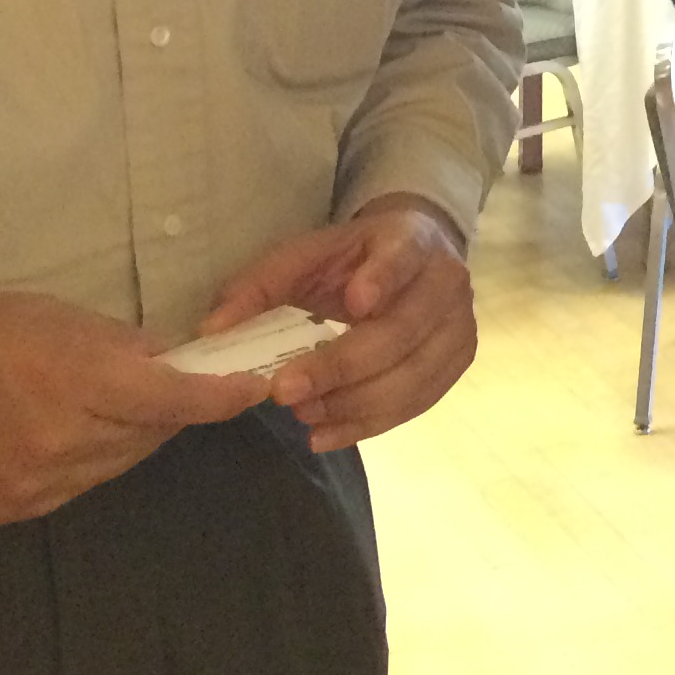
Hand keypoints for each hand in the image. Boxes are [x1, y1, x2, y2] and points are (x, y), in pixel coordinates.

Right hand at [0, 290, 268, 527]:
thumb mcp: (46, 316)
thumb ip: (114, 344)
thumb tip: (165, 361)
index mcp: (77, 382)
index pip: (177, 400)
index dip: (224, 396)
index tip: (257, 387)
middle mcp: (63, 444)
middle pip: (151, 436)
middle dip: (167, 410)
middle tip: (166, 385)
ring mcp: (34, 488)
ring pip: (113, 467)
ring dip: (123, 439)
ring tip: (100, 408)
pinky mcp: (4, 515)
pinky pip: (69, 489)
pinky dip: (78, 464)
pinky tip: (54, 438)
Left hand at [202, 195, 474, 451]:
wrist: (413, 259)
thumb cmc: (351, 259)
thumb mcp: (305, 255)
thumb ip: (260, 286)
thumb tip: (213, 329)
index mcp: (411, 239)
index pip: (404, 257)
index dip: (385, 279)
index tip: (355, 302)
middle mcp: (447, 281)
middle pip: (402, 332)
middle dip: (342, 367)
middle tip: (285, 391)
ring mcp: (460, 324)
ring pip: (414, 377)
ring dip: (353, 404)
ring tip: (302, 415)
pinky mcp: (458, 362)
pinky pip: (418, 404)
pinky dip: (370, 425)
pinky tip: (325, 436)